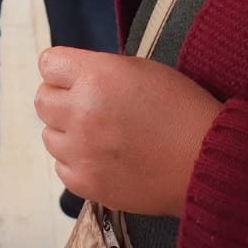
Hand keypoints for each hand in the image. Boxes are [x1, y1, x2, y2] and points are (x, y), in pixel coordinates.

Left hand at [34, 47, 222, 217]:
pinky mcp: (86, 183)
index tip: (74, 76)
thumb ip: (99, 69)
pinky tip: (102, 156)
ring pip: (48, 135)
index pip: (48, 64)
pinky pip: (61, 166)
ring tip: (99, 133)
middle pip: (41, 99)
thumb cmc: (181, 109)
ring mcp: (81, 151)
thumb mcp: (141, 69)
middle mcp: (81, 112)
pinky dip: (76, 161)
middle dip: (61, 98)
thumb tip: (72, 76)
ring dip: (67, 131)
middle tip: (86, 104)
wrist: (205, 161)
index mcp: (96, 77)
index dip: (62, 69)